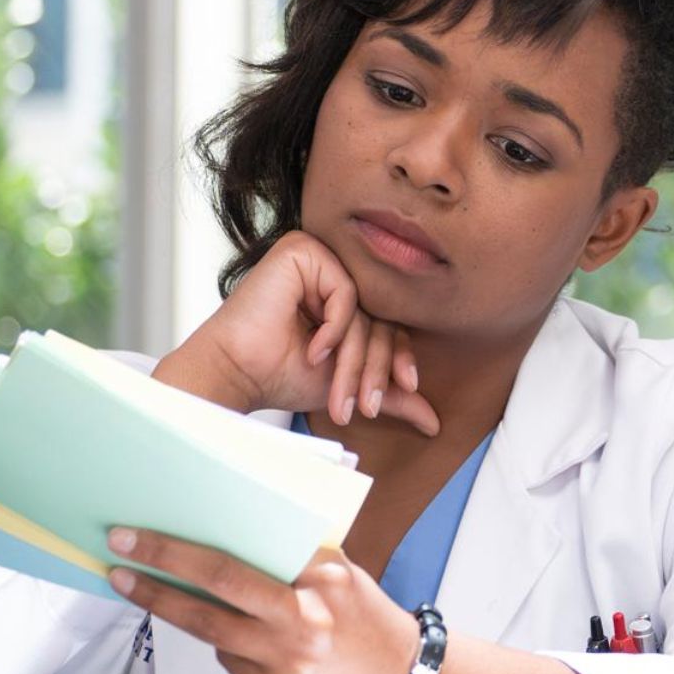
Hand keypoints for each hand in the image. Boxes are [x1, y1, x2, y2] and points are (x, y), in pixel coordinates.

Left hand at [105, 527, 424, 673]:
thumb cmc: (364, 618)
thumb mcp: (340, 572)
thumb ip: (292, 554)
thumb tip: (222, 529)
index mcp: (321, 578)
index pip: (240, 556)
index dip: (182, 546)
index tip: (141, 533)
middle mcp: (304, 619)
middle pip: (218, 586)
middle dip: (160, 565)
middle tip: (119, 547)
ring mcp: (286, 661)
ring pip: (208, 628)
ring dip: (162, 602)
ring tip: (129, 583)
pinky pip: (230, 659)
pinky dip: (222, 641)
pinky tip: (228, 632)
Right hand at [151, 230, 440, 433]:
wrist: (237, 374)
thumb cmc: (279, 374)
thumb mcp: (349, 384)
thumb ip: (392, 394)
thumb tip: (435, 422)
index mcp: (343, 296)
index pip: (388, 321)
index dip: (398, 357)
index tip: (406, 388)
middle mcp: (332, 272)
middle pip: (379, 317)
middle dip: (373, 369)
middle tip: (365, 406)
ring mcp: (319, 258)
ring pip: (364, 310)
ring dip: (354, 360)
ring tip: (339, 395)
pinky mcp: (302, 250)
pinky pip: (345, 291)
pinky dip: (335, 328)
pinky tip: (314, 352)